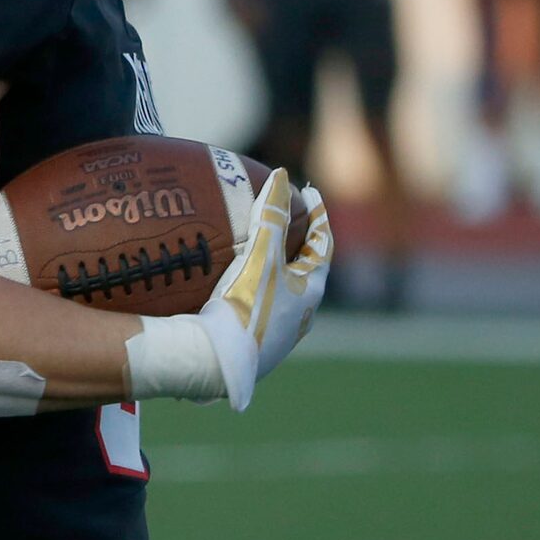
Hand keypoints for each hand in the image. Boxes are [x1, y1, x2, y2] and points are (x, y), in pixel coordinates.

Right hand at [122, 168, 334, 411]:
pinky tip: (234, 290)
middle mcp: (300, 318)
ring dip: (276, 272)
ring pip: (283, 296)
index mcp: (311, 293)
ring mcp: (278, 337)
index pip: (323, 247)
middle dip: (299, 246)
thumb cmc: (245, 307)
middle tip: (288, 222)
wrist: (216, 363)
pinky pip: (260, 311)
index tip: (310, 193)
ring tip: (259, 253)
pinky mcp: (254, 349)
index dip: (318, 217)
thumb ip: (272, 216)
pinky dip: (254, 292)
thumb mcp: (261, 256)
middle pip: (307, 273)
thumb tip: (282, 176)